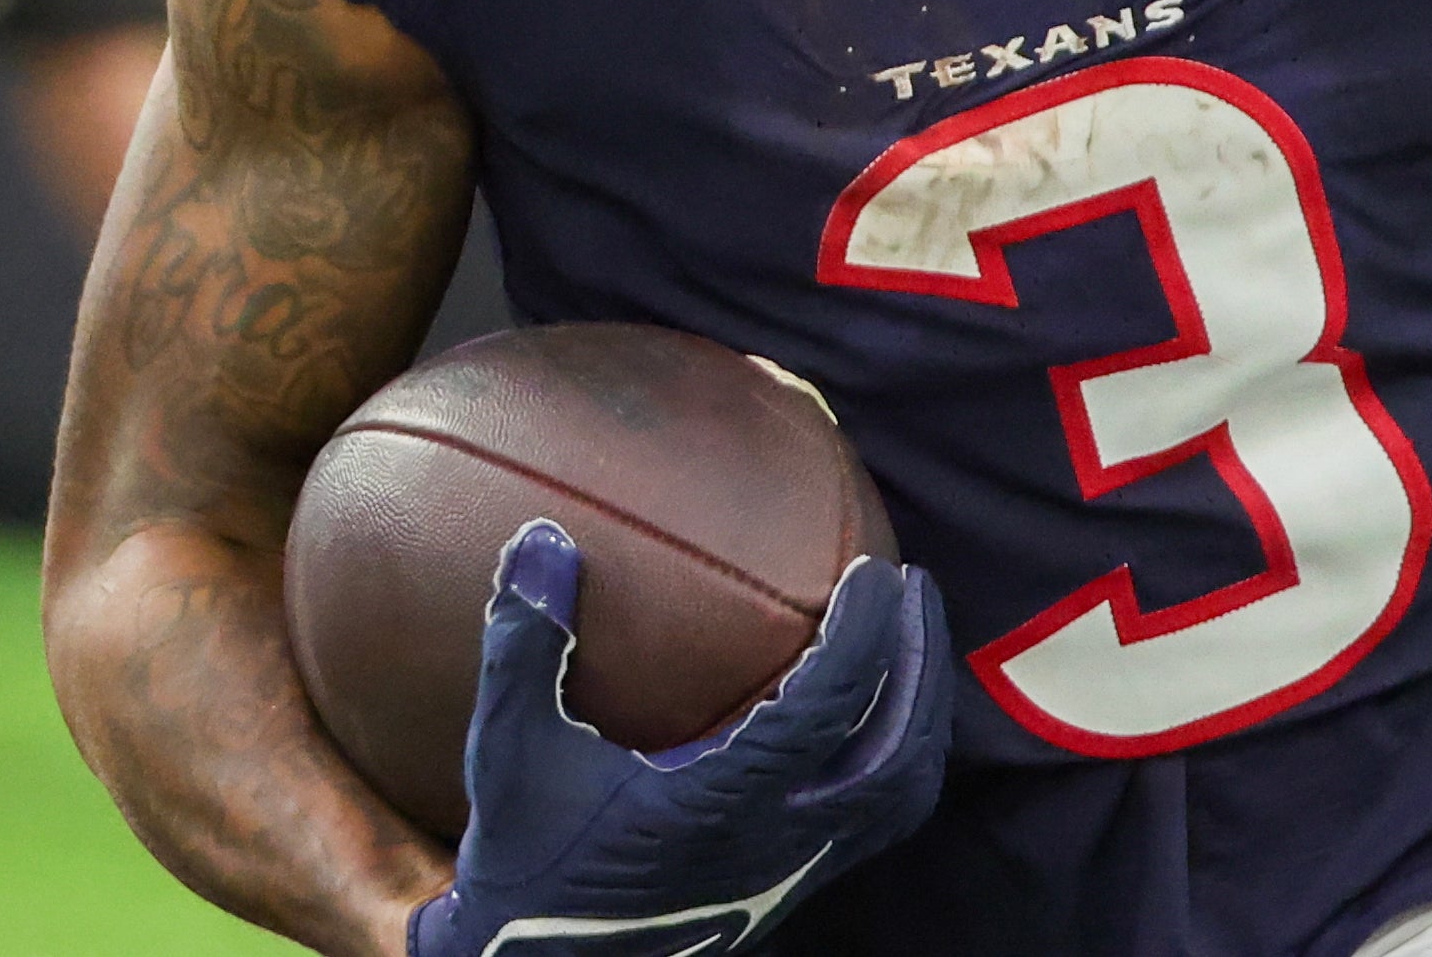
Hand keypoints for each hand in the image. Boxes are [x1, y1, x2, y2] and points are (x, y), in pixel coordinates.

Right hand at [406, 521, 949, 956]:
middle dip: (921, 665)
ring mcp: (790, 878)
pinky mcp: (788, 892)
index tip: (869, 571)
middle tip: (912, 588)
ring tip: (910, 644)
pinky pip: (876, 823)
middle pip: (898, 756)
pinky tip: (871, 718)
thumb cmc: (524, 860)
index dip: (862, 636)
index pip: (827, 712)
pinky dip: (896, 760)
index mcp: (720, 807)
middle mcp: (775, 848)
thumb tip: (541, 539)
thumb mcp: (510, 751)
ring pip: (900, 800)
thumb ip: (525, 645)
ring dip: (920, 715)